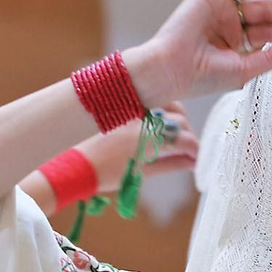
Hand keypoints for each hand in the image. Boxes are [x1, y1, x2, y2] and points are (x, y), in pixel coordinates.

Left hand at [76, 102, 199, 190]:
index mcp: (147, 139)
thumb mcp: (142, 172)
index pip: (185, 140)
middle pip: (180, 121)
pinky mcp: (126, 103)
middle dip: (188, 136)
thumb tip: (193, 162)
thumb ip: (171, 164)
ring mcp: (134, 108)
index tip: (197, 157)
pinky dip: (163, 107)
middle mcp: (142, 119)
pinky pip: (153, 98)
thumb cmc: (106, 172)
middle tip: (187, 149)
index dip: (196, 150)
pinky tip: (161, 118)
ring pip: (170, 105)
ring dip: (178, 118)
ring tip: (175, 133)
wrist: (74, 162)